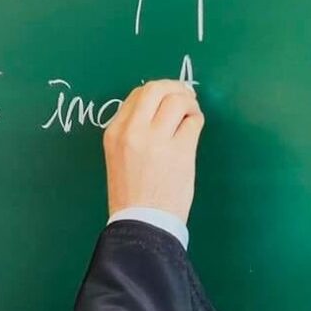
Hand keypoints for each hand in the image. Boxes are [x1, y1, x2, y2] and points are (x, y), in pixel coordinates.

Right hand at [102, 80, 204, 223]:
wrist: (141, 223)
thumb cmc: (130, 193)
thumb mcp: (118, 156)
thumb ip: (132, 131)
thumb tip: (158, 108)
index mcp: (114, 132)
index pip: (136, 95)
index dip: (156, 93)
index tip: (166, 100)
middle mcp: (133, 131)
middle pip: (155, 89)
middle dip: (173, 87)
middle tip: (184, 97)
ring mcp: (157, 140)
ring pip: (177, 99)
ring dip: (189, 102)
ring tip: (190, 114)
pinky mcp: (180, 150)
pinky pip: (193, 120)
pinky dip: (196, 119)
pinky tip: (194, 128)